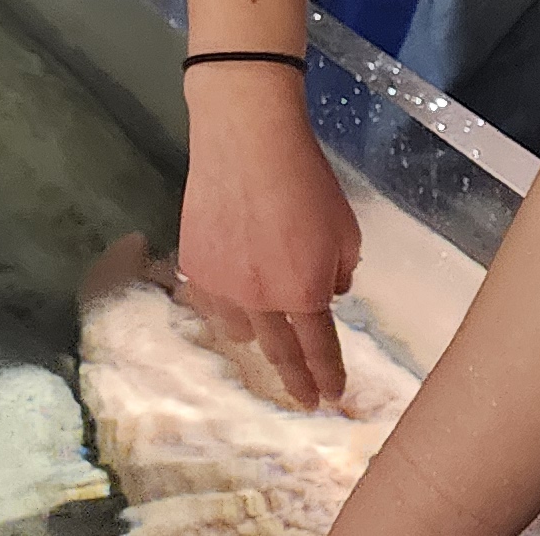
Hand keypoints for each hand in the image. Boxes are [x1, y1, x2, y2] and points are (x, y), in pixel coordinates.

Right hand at [177, 67, 361, 407]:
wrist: (246, 138)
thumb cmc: (306, 177)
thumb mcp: (345, 228)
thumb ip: (341, 270)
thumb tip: (328, 291)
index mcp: (303, 291)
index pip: (318, 348)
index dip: (327, 375)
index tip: (332, 395)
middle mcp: (260, 299)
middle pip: (279, 353)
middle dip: (296, 381)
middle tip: (304, 400)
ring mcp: (221, 285)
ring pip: (238, 332)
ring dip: (257, 337)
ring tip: (265, 336)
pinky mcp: (193, 265)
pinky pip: (210, 303)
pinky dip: (224, 308)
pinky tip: (230, 301)